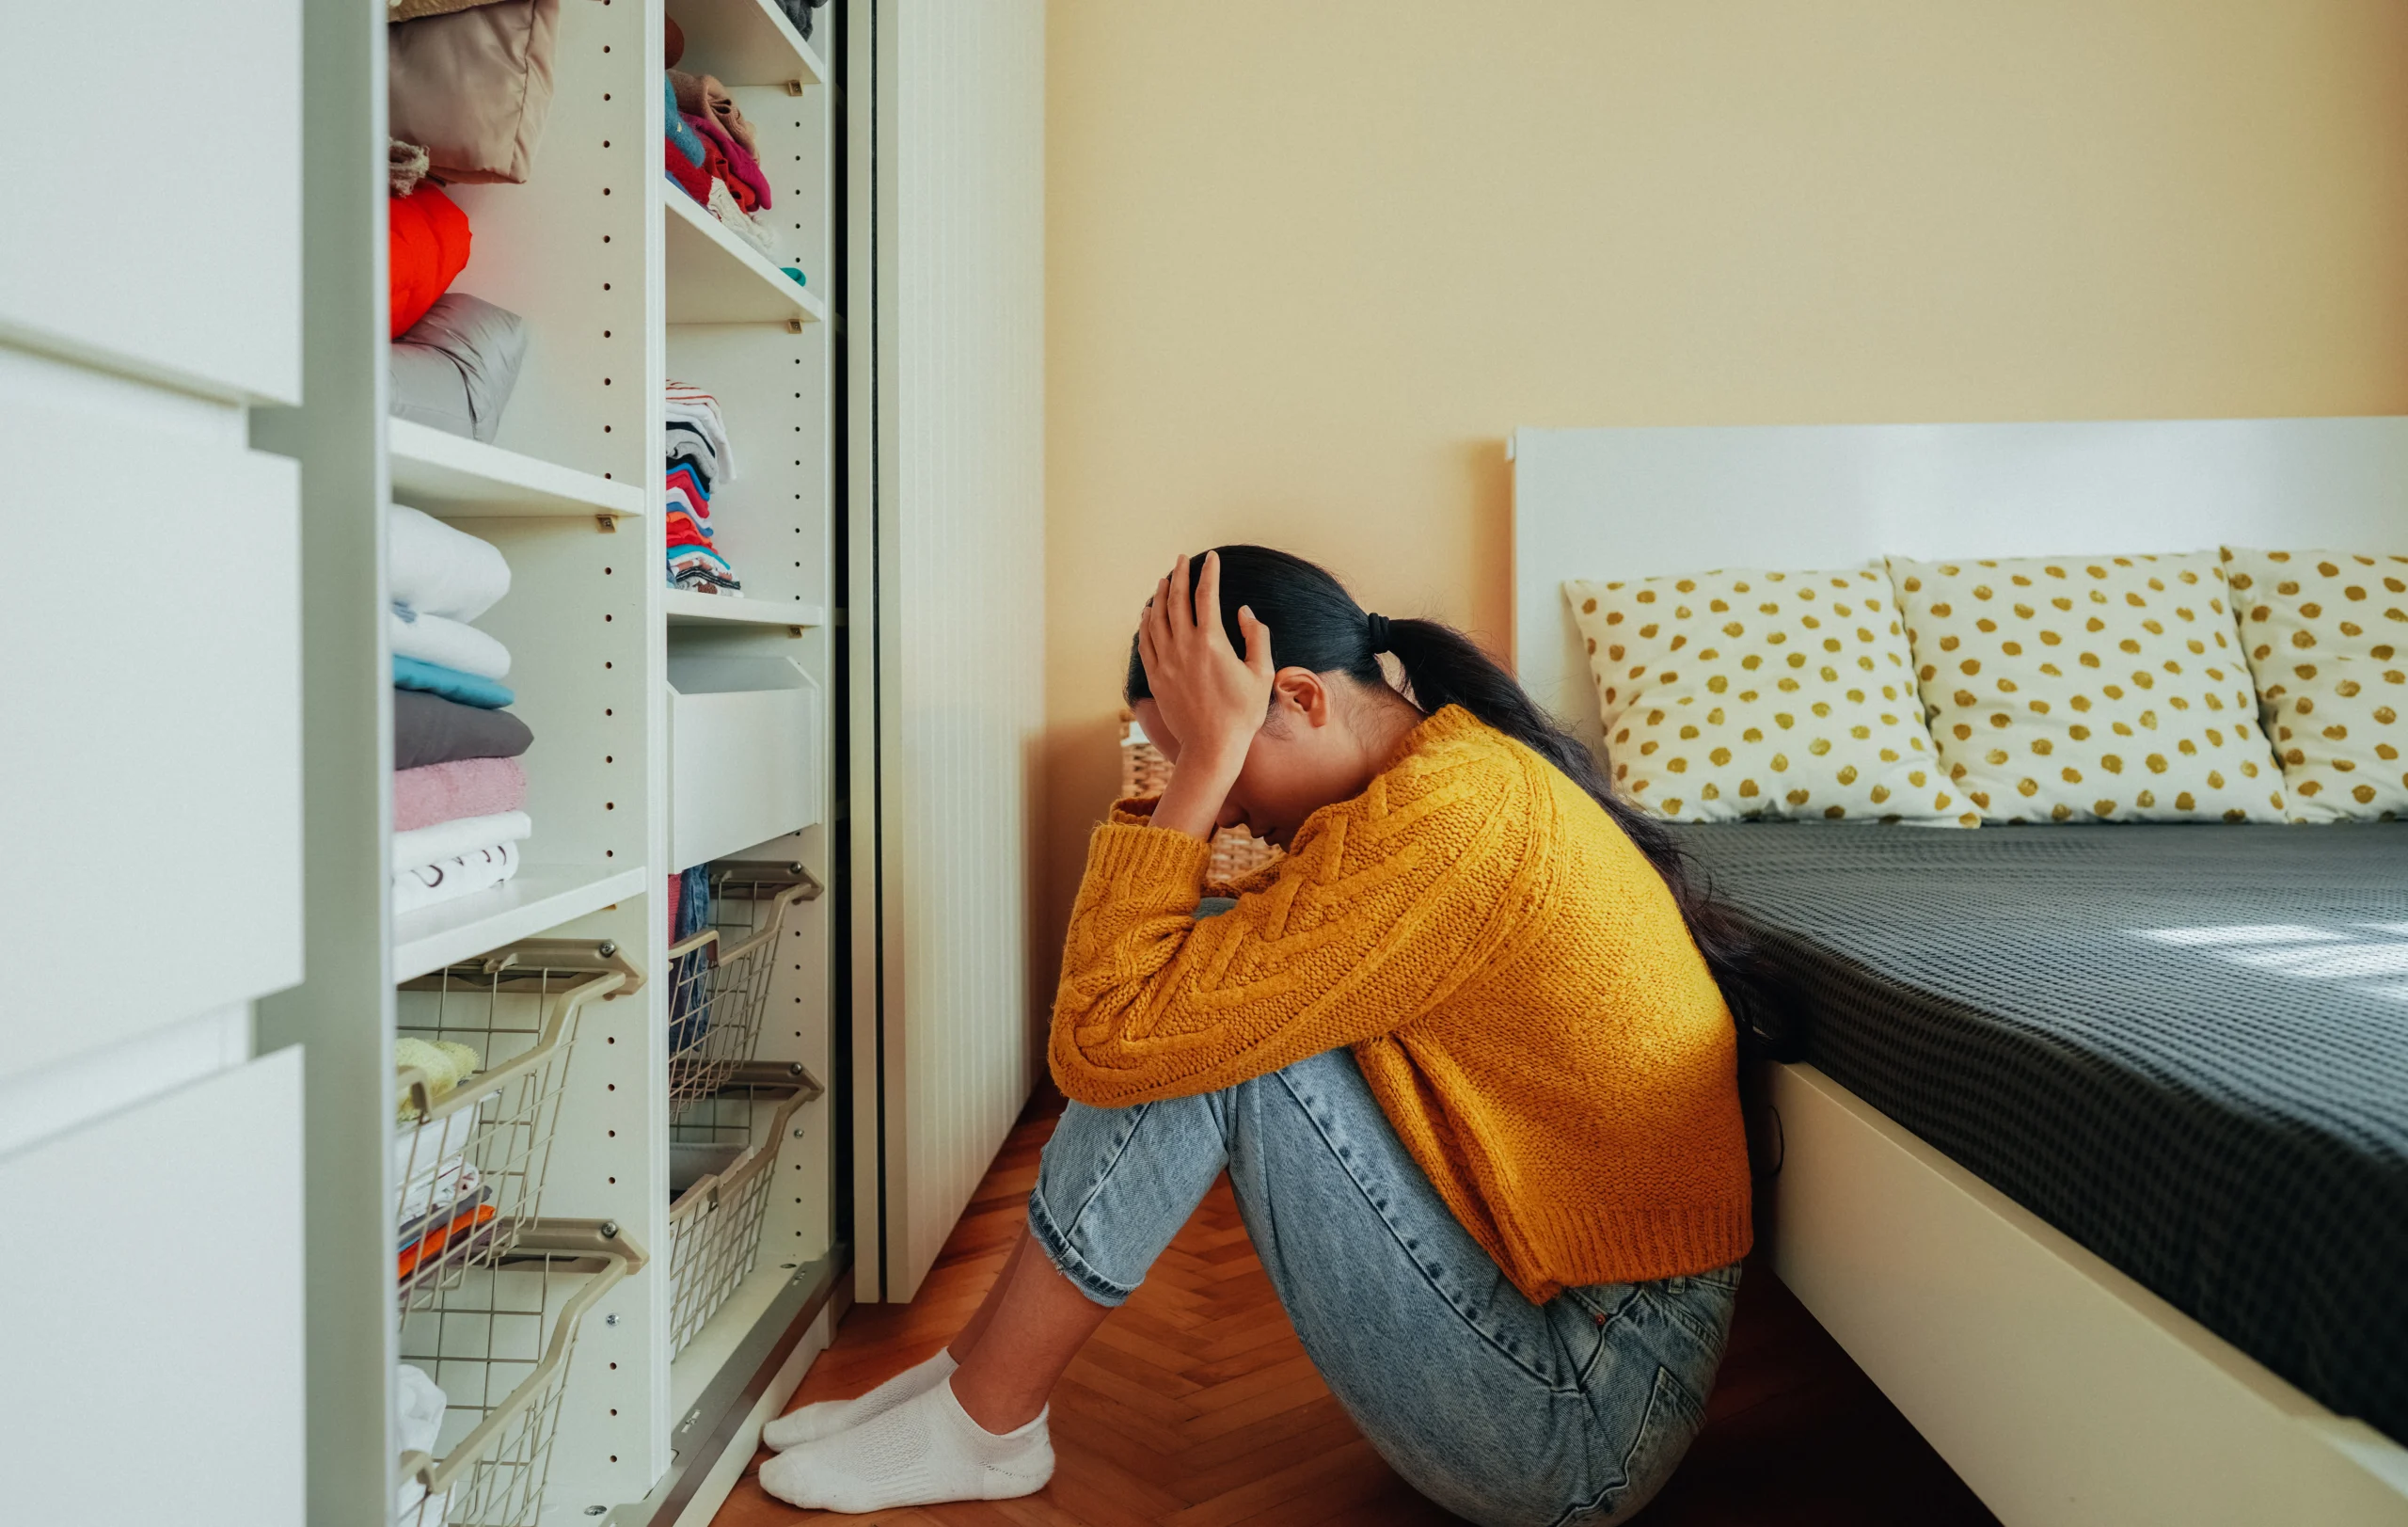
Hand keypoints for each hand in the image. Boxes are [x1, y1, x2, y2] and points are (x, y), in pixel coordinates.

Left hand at [1138, 552, 1272, 837]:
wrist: (1212, 747)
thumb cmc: (1242, 713)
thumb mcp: (1261, 673)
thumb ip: (1257, 637)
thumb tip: (1244, 611)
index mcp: (1212, 642)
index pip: (1207, 595)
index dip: (1210, 573)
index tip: (1212, 558)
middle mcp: (1184, 647)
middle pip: (1176, 600)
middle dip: (1179, 574)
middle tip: (1182, 558)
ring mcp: (1166, 662)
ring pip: (1157, 618)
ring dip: (1160, 595)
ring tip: (1164, 579)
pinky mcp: (1157, 677)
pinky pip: (1146, 642)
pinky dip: (1146, 622)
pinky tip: (1149, 613)